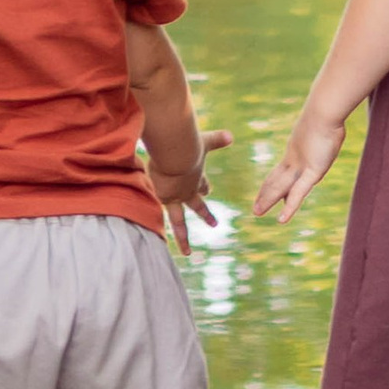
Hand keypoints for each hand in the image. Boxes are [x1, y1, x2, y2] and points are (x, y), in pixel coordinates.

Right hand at [147, 128, 230, 252]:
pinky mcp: (162, 199)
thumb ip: (217, 139)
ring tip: (188, 253)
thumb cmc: (188, 145)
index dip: (204, 188)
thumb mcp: (204, 140)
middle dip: (206, 215)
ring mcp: (175, 198)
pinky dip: (157, 224)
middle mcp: (187, 191)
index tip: (208, 191)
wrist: (175, 156)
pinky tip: (156, 237)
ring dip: (184, 238)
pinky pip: (160, 214)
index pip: (202, 185)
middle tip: (214, 224)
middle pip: (197, 207)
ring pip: (179, 223)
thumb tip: (232, 135)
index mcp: (197, 177)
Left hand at [251, 106, 346, 221]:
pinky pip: (298, 194)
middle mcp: (295, 160)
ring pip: (281, 188)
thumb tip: (330, 121)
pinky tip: (281, 220)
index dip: (271, 183)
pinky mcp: (311, 172)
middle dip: (265, 195)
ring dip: (268, 201)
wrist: (325, 109)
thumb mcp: (323, 124)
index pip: (280, 171)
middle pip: (276, 181)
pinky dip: (290, 208)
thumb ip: (324, 128)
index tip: (263, 192)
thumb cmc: (328, 112)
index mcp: (296, 151)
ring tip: (257, 213)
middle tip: (255, 208)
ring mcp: (301, 166)